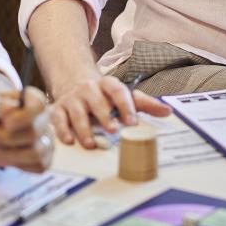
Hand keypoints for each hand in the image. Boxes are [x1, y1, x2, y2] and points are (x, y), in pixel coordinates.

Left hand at [0, 87, 53, 172]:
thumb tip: (8, 109)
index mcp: (32, 99)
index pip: (38, 106)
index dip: (21, 117)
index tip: (5, 123)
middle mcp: (44, 117)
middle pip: (33, 133)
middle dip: (6, 139)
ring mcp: (47, 137)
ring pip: (37, 153)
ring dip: (11, 154)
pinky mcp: (46, 156)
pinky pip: (38, 166)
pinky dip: (20, 164)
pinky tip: (11, 154)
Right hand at [51, 75, 170, 148]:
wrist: (74, 82)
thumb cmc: (104, 95)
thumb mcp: (123, 95)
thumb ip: (144, 104)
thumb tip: (168, 112)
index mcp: (107, 84)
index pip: (118, 91)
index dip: (125, 105)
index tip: (133, 121)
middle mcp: (89, 89)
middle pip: (97, 101)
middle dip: (104, 115)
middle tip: (113, 130)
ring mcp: (72, 98)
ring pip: (77, 112)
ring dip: (83, 128)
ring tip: (91, 144)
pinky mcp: (58, 108)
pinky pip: (58, 118)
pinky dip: (61, 130)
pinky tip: (68, 141)